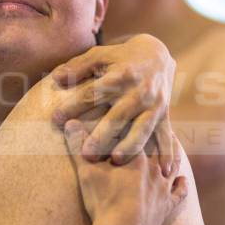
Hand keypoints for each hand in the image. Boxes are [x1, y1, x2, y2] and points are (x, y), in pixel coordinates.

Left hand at [50, 33, 175, 171]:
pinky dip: (168, 152)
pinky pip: (166, 134)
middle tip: (86, 154)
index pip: (93, 94)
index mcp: (120, 76)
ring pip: (142, 129)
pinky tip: (166, 170)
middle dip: (102, 136)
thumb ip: (77, 66)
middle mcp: (138, 92)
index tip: (55, 120)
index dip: (73, 106)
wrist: (158, 53)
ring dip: (130, 146)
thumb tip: (56, 78)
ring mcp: (154, 104)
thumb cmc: (120, 57)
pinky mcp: (165, 114)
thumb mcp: (99, 55)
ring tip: (115, 161)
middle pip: (118, 117)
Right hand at [64, 120, 186, 224]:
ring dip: (172, 156)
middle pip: (157, 145)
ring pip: (172, 166)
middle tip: (157, 122)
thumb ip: (78, 145)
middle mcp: (154, 168)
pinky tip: (182, 180)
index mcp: (136, 156)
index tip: (133, 110)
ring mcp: (162, 188)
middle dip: (155, 134)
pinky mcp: (166, 207)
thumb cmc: (103, 201)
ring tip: (173, 146)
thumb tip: (70, 122)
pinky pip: (179, 193)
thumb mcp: (86, 171)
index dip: (133, 121)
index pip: (135, 133)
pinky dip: (181, 186)